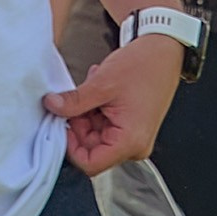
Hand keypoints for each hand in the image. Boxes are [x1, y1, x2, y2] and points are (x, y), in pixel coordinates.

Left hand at [43, 32, 180, 175]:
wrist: (164, 51)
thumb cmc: (143, 66)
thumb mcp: (102, 84)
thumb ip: (74, 101)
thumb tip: (51, 106)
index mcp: (130, 142)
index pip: (90, 164)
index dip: (70, 146)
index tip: (60, 124)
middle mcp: (134, 146)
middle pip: (92, 149)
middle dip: (79, 124)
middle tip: (74, 99)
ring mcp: (134, 138)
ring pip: (96, 136)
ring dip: (88, 113)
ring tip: (94, 89)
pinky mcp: (132, 128)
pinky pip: (106, 127)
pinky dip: (97, 109)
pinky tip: (101, 90)